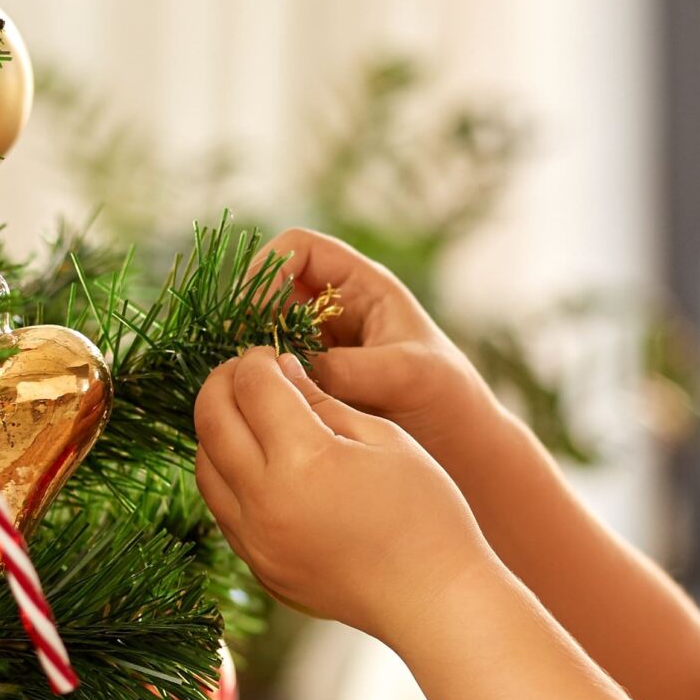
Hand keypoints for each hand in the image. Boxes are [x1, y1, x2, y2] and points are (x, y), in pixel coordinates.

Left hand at [194, 346, 495, 643]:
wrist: (433, 599)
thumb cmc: (426, 513)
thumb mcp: (384, 439)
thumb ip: (322, 402)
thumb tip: (279, 370)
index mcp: (303, 461)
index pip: (253, 386)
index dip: (258, 358)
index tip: (273, 352)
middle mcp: (265, 502)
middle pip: (211, 420)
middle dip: (223, 382)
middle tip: (247, 371)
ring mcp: (255, 541)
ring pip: (203, 467)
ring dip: (217, 429)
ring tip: (249, 415)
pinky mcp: (258, 567)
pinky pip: (222, 509)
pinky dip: (226, 475)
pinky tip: (258, 463)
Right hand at [252, 228, 503, 468]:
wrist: (461, 451)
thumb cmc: (446, 398)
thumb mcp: (406, 375)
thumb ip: (350, 367)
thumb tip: (289, 369)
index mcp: (363, 287)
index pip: (300, 249)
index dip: (270, 268)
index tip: (253, 309)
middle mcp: (336, 310)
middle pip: (271, 290)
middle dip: (249, 315)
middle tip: (238, 354)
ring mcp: (320, 346)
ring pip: (265, 332)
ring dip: (249, 351)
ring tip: (244, 383)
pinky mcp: (311, 384)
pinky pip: (272, 371)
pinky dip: (258, 381)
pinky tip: (255, 406)